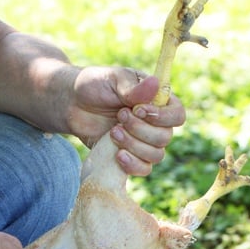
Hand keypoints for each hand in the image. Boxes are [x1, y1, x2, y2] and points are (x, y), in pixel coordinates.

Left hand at [70, 67, 185, 175]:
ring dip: (134, 145)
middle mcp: (156, 123)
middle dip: (140, 130)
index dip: (162, 117)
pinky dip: (133, 164)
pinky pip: (144, 169)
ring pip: (156, 155)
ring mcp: (144, 142)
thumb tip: (155, 83)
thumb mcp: (113, 79)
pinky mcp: (131, 156)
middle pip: (165, 137)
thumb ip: (133, 87)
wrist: (72, 104)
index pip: (177, 115)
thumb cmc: (95, 86)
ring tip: (113, 132)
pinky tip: (117, 155)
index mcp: (158, 101)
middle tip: (119, 116)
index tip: (138, 110)